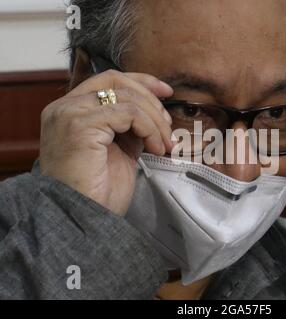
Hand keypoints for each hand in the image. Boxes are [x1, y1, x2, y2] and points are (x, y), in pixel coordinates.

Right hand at [40, 70, 173, 214]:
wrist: (82, 219)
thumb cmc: (98, 193)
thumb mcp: (118, 151)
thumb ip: (129, 127)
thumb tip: (154, 113)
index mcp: (71, 111)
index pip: (108, 80)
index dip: (141, 81)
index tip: (166, 93)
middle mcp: (64, 107)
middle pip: (116, 80)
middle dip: (151, 97)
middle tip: (169, 124)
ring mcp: (70, 114)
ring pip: (127, 97)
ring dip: (155, 120)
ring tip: (164, 144)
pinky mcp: (80, 126)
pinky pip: (128, 113)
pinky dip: (149, 128)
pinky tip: (154, 148)